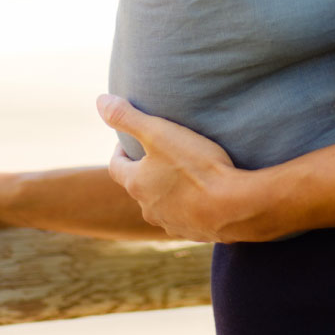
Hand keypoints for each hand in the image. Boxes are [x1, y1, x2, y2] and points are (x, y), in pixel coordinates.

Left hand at [98, 95, 258, 242]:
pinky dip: (189, 206)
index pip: (116, 167)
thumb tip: (101, 101)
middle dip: (145, 171)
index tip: (129, 141)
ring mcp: (172, 223)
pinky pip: (186, 217)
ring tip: (183, 173)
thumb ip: (127, 117)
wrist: (234, 208)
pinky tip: (204, 195)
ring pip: (162, 204)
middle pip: (139, 187)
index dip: (120, 152)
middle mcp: (149, 208)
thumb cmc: (195, 167)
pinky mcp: (195, 233)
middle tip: (159, 153)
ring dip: (166, 191)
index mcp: (137, 184)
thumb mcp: (159, 133)